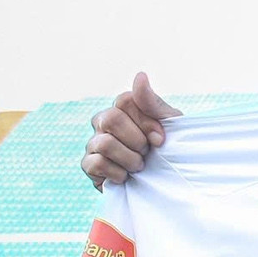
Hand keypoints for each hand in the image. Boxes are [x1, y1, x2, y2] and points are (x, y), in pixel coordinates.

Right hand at [81, 72, 182, 190]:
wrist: (164, 181)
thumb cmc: (167, 147)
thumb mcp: (169, 124)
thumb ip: (152, 102)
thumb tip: (140, 76)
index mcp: (123, 108)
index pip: (125, 100)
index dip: (145, 121)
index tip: (160, 139)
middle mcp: (103, 121)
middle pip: (111, 119)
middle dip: (136, 140)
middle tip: (147, 153)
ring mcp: (93, 142)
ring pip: (104, 143)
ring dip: (129, 159)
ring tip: (139, 166)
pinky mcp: (88, 165)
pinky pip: (96, 163)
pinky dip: (117, 173)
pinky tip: (126, 177)